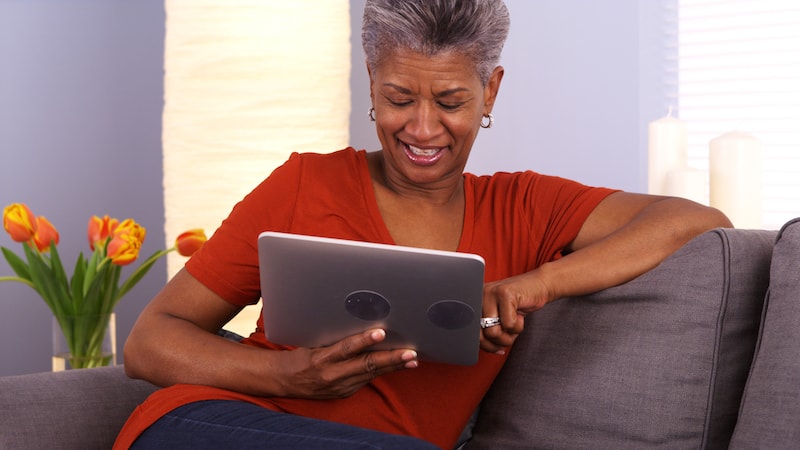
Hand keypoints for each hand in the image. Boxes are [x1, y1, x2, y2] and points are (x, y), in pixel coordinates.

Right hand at [275, 328, 417, 398]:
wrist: (284, 380)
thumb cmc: (300, 354)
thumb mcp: (313, 342)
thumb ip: (335, 337)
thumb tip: (360, 323)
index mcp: (321, 358)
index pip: (347, 348)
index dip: (365, 340)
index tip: (381, 332)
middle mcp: (332, 375)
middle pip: (365, 365)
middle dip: (390, 359)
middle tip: (410, 353)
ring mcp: (339, 386)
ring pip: (371, 374)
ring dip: (393, 366)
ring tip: (412, 359)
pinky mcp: (344, 393)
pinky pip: (366, 380)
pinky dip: (381, 371)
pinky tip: (397, 365)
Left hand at [480, 272, 550, 353]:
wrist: (539, 286)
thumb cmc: (519, 305)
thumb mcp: (501, 320)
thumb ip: (490, 332)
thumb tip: (490, 350)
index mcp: (474, 303)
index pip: (471, 334)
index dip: (486, 345)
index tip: (497, 347)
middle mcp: (479, 296)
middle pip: (481, 336)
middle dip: (498, 342)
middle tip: (509, 334)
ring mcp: (490, 293)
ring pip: (493, 332)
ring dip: (509, 336)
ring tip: (515, 323)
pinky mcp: (505, 293)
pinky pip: (508, 324)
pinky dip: (518, 327)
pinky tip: (521, 316)